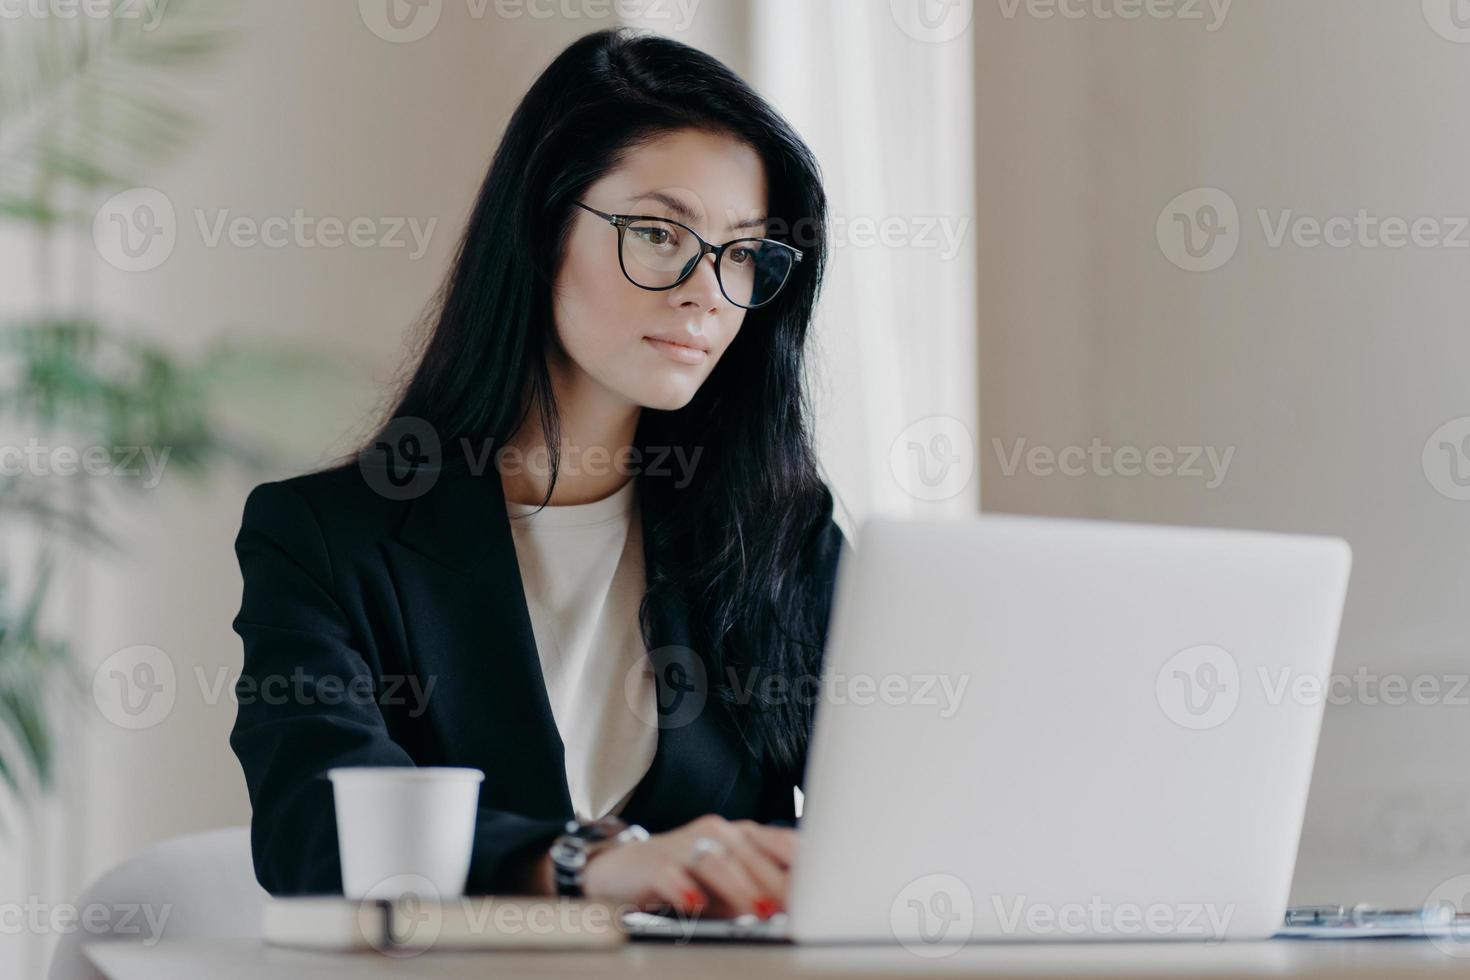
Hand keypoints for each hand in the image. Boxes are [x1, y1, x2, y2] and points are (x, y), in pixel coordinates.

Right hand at [581, 814, 795, 918]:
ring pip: (717, 861)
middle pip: (752, 854)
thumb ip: (761, 891)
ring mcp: (684, 843)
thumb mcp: (730, 886)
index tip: (822, 890)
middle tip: (798, 908)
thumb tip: (800, 909)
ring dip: (741, 888)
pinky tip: (696, 905)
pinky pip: (672, 874)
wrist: (625, 869)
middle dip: (777, 882)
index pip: (780, 843)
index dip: (802, 866)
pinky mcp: (654, 862)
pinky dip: (685, 890)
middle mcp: (716, 832)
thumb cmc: (687, 878)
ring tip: (761, 911)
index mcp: (741, 834)